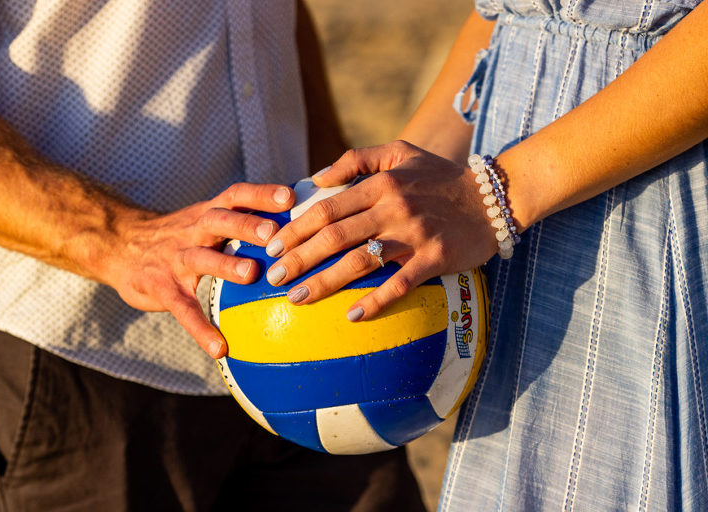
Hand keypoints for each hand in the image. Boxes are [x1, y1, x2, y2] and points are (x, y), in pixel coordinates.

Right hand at [104, 183, 294, 357]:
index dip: (261, 194)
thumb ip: (239, 219)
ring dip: (226, 264)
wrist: (118, 245)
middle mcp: (193, 231)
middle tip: (274, 233)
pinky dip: (200, 329)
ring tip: (251, 274)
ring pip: (202, 258)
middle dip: (247, 225)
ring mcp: (176, 259)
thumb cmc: (178, 235)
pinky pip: (182, 309)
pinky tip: (219, 348)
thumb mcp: (204, 218)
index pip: (236, 196)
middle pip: (220, 221)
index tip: (290, 198)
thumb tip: (292, 224)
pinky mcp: (162, 288)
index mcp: (208, 213)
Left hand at [264, 140, 496, 320]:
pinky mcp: (434, 258)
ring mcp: (414, 234)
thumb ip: (356, 160)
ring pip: (360, 261)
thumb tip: (317, 178)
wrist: (493, 197)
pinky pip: (400, 283)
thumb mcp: (400, 153)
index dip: (295, 229)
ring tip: (297, 299)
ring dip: (324, 282)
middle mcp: (393, 208)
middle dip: (299, 258)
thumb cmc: (440, 176)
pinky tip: (352, 315)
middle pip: (335, 236)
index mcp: (381, 184)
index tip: (271, 246)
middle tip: (274, 277)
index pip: (327, 208)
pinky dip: (375, 301)